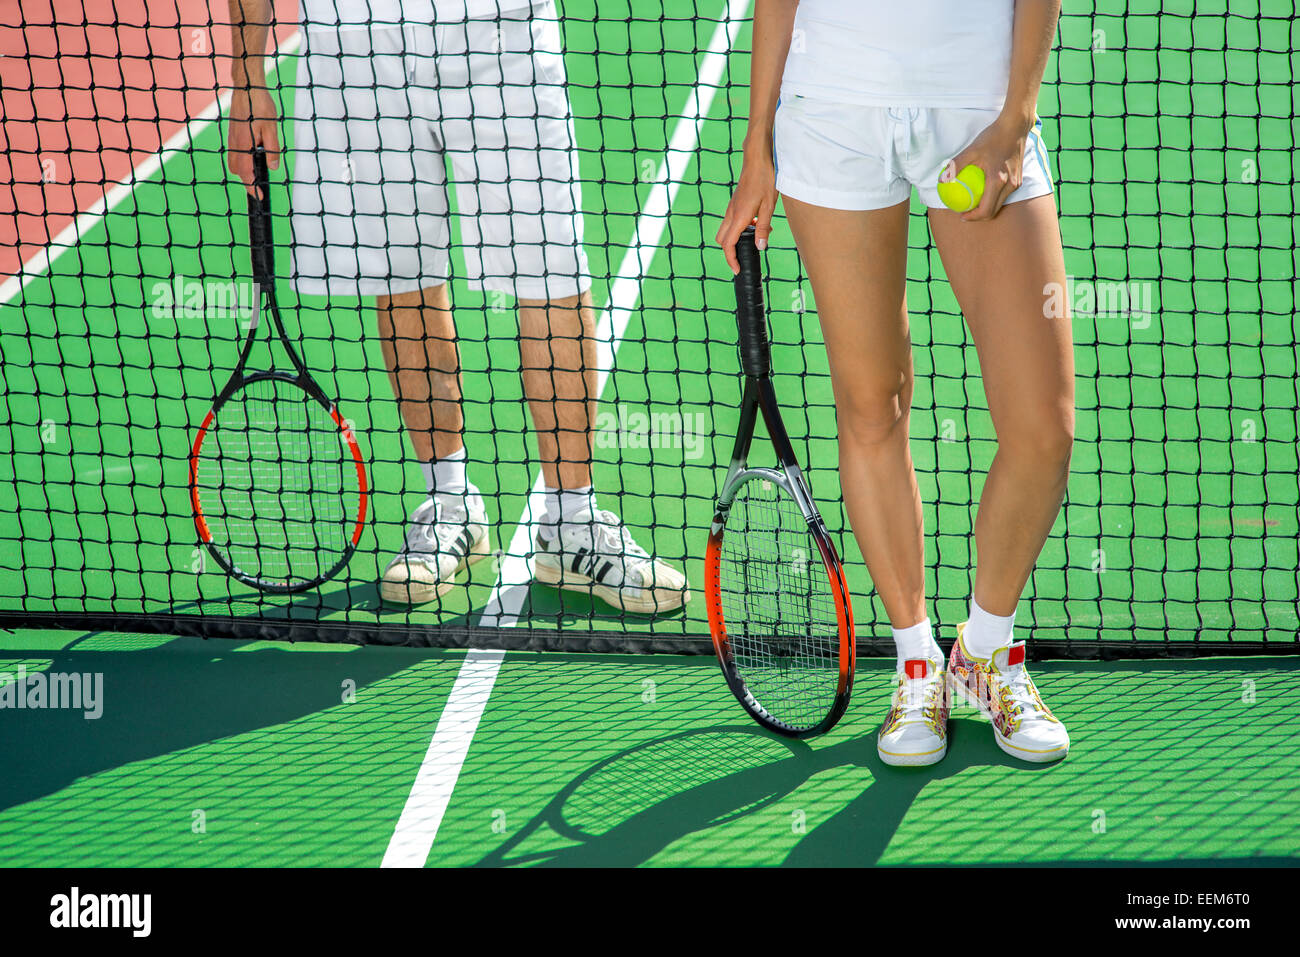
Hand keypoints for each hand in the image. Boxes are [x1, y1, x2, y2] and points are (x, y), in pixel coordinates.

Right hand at [227, 87, 280, 197]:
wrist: (247, 86)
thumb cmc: (260, 104)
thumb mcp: (272, 128)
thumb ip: (272, 149)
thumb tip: (272, 167)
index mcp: (243, 144)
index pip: (245, 172)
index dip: (252, 186)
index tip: (258, 196)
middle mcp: (235, 142)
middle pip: (236, 169)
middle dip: (246, 180)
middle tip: (258, 187)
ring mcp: (232, 137)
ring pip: (233, 161)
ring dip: (243, 170)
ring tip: (256, 175)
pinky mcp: (233, 132)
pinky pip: (234, 151)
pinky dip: (241, 160)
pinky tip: (251, 157)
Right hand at [715, 148, 778, 273]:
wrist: (757, 158)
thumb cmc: (765, 180)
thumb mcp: (769, 206)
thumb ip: (763, 228)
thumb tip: (760, 247)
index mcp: (739, 217)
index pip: (728, 245)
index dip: (731, 260)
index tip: (738, 270)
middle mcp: (731, 214)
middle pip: (722, 240)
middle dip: (730, 251)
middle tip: (746, 256)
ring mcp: (731, 208)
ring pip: (726, 230)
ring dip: (736, 238)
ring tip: (758, 235)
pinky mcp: (734, 203)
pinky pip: (732, 221)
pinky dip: (740, 228)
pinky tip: (758, 222)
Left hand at [946, 114, 1028, 221]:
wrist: (1015, 127)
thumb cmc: (992, 137)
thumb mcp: (971, 150)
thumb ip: (956, 166)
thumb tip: (941, 180)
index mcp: (998, 180)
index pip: (986, 210)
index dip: (973, 217)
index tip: (961, 215)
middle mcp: (1010, 185)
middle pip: (993, 211)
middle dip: (978, 216)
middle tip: (964, 212)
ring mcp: (1016, 183)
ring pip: (999, 204)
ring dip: (986, 208)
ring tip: (972, 203)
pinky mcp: (1018, 179)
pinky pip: (1004, 195)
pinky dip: (993, 198)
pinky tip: (982, 191)